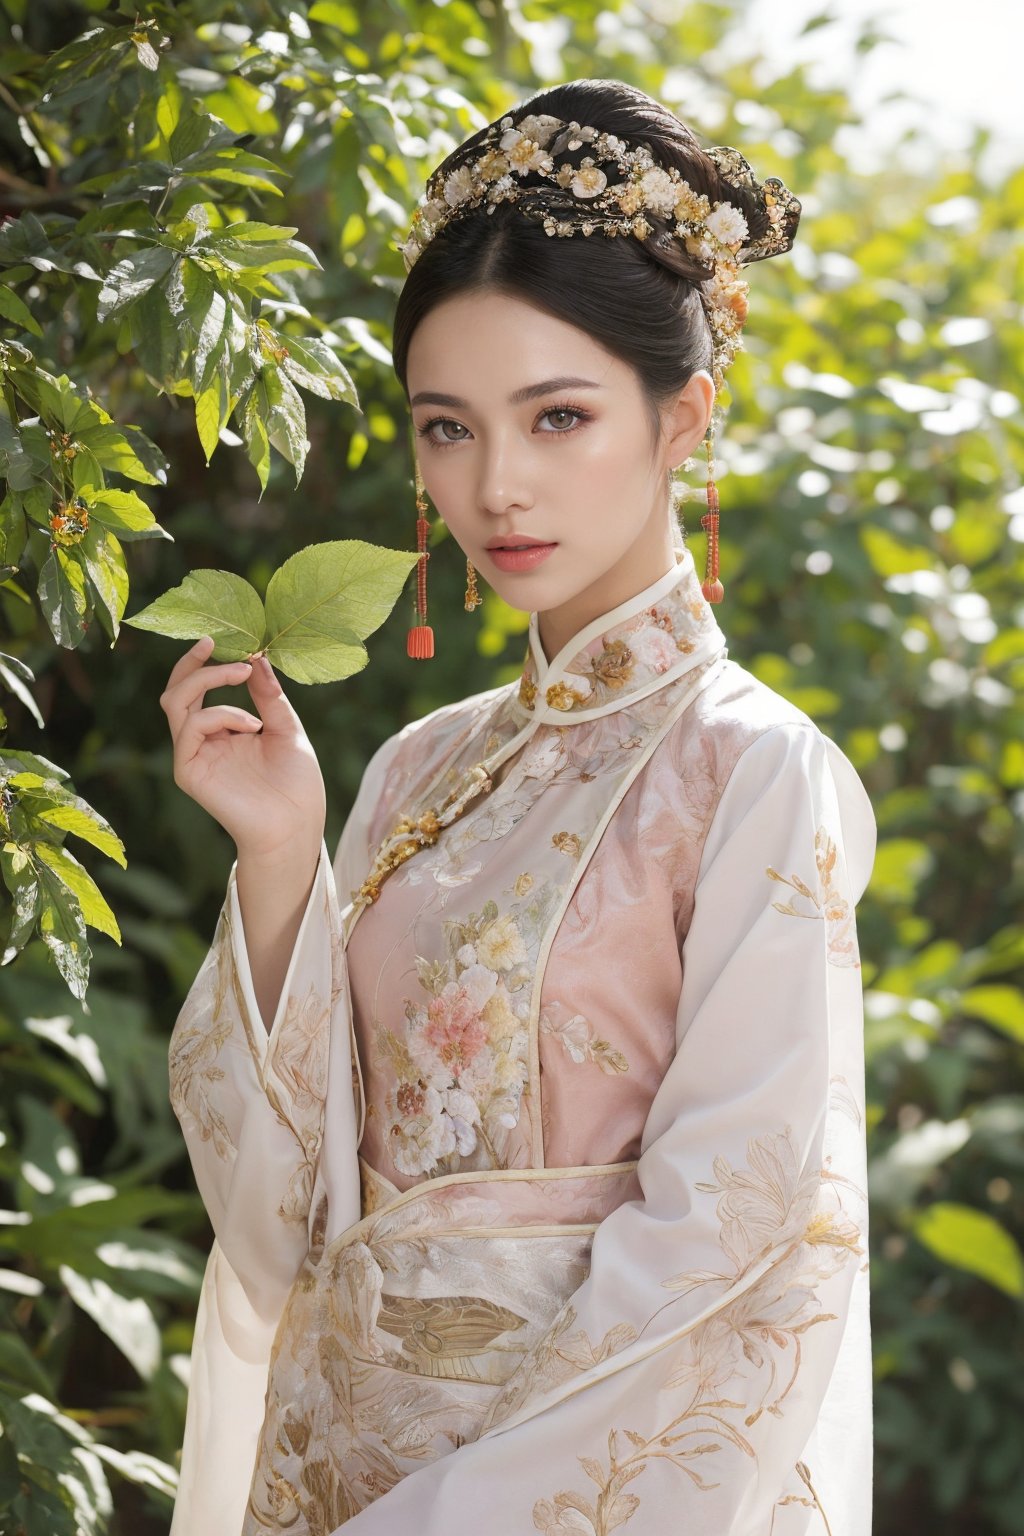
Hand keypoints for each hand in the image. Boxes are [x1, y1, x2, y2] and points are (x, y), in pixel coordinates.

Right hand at [160, 636, 325, 858]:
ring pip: (176, 703)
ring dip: (208, 679)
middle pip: (176, 691)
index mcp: (223, 730)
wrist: (296, 826)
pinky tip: (251, 725)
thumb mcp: (288, 728)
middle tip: (218, 643)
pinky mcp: (189, 772)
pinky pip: (191, 728)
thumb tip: (258, 657)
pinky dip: (221, 715)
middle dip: (194, 663)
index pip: (198, 688)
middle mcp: (203, 741)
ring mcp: (193, 756)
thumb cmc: (296, 783)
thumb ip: (269, 696)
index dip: (205, 662)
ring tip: (243, 672)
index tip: (227, 639)